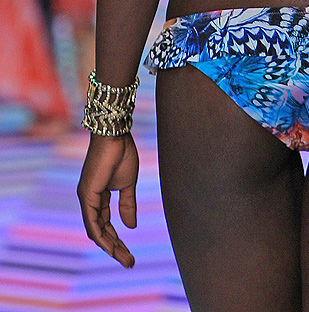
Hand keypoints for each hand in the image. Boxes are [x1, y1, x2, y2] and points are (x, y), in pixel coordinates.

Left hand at [77, 133, 138, 267]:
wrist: (116, 137)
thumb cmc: (122, 155)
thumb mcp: (128, 185)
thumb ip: (128, 205)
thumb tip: (131, 226)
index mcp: (99, 197)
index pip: (106, 224)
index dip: (118, 240)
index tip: (130, 254)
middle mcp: (90, 200)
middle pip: (101, 231)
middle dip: (116, 248)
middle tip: (130, 262)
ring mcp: (87, 198)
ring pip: (96, 230)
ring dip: (111, 247)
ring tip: (126, 259)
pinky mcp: (87, 194)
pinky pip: (93, 222)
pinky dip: (101, 236)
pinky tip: (110, 247)